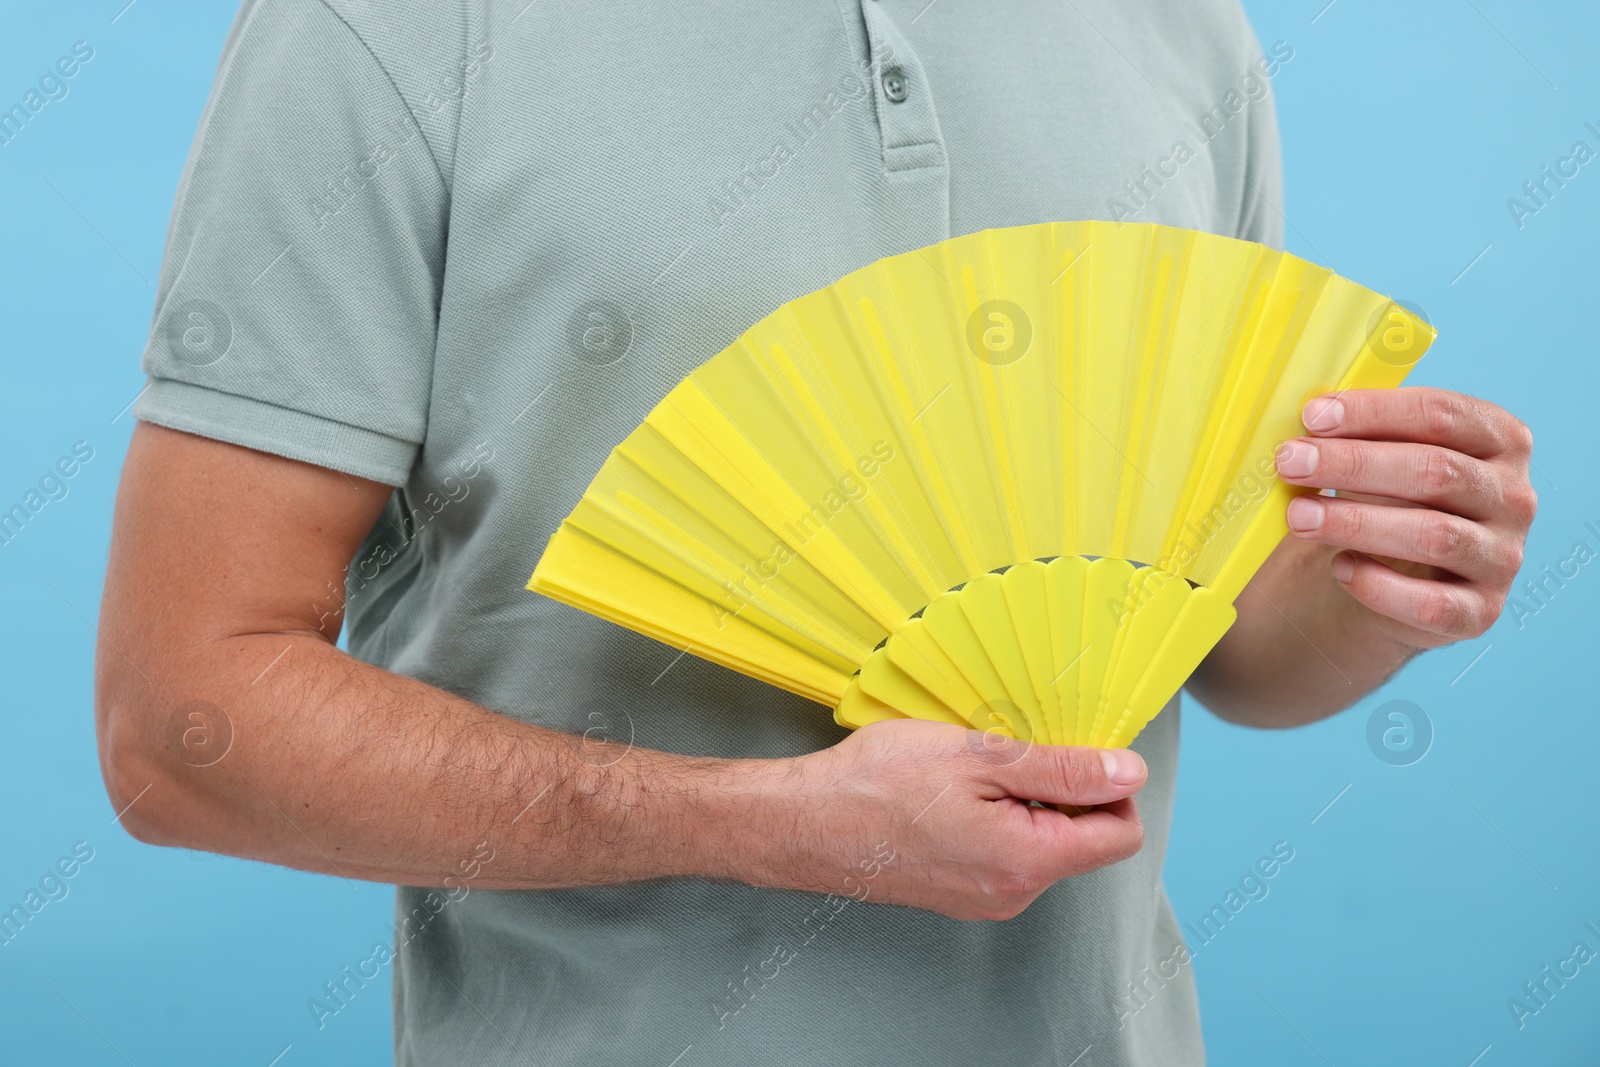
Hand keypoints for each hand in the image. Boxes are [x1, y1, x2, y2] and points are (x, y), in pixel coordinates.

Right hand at [764, 719, 1146, 920]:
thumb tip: (1128, 772)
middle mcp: (1013, 893)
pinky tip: (950, 793)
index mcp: (1028, 861)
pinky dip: (994, 817)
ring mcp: (984, 899)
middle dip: (1062, 789)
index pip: (1120, 833)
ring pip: (1041, 843)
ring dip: (1023, 801)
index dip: (1111, 784)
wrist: (802, 823)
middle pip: (1082, 839)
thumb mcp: (979, 756)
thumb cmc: (877, 786)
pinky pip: (1004, 853)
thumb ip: (1062, 767)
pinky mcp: (958, 893)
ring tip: (968, 770)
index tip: (1073, 749)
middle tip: (1006, 751)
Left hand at [1274, 387, 1536, 649]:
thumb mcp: (1383, 460)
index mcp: (1499, 441)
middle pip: (1436, 471)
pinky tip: (1339, 567)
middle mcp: (1514, 497)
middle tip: (1291, 462)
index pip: (1442, 415)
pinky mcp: (1480, 612)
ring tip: (1298, 515)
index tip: (1313, 415)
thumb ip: (1358, 438)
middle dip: (1353, 464)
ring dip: (1355, 522)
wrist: (1398, 579)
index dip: (1374, 412)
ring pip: (1434, 535)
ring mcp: (1503, 557)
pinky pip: (1430, 603)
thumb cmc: (1388, 501)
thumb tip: (1304, 424)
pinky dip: (1377, 585)